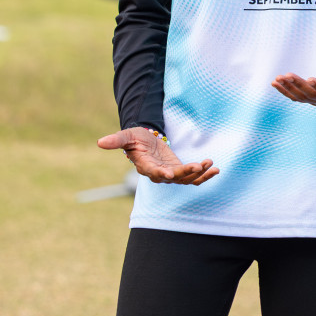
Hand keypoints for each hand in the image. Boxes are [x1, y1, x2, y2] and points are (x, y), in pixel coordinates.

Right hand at [97, 127, 217, 184]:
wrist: (145, 140)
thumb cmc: (135, 138)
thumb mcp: (127, 136)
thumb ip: (116, 140)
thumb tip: (100, 142)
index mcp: (145, 166)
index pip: (153, 172)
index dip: (161, 173)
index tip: (170, 174)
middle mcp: (158, 173)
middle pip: (173, 178)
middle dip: (186, 173)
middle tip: (199, 166)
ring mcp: (170, 174)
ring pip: (185, 180)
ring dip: (199, 174)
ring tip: (211, 165)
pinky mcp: (179, 171)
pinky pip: (192, 177)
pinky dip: (204, 175)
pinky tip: (215, 169)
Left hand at [271, 65, 315, 108]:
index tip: (309, 78)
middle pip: (311, 94)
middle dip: (298, 85)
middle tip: (287, 75)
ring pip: (301, 97)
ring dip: (288, 88)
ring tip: (278, 79)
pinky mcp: (312, 99)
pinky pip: (297, 97)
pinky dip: (286, 91)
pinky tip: (276, 83)